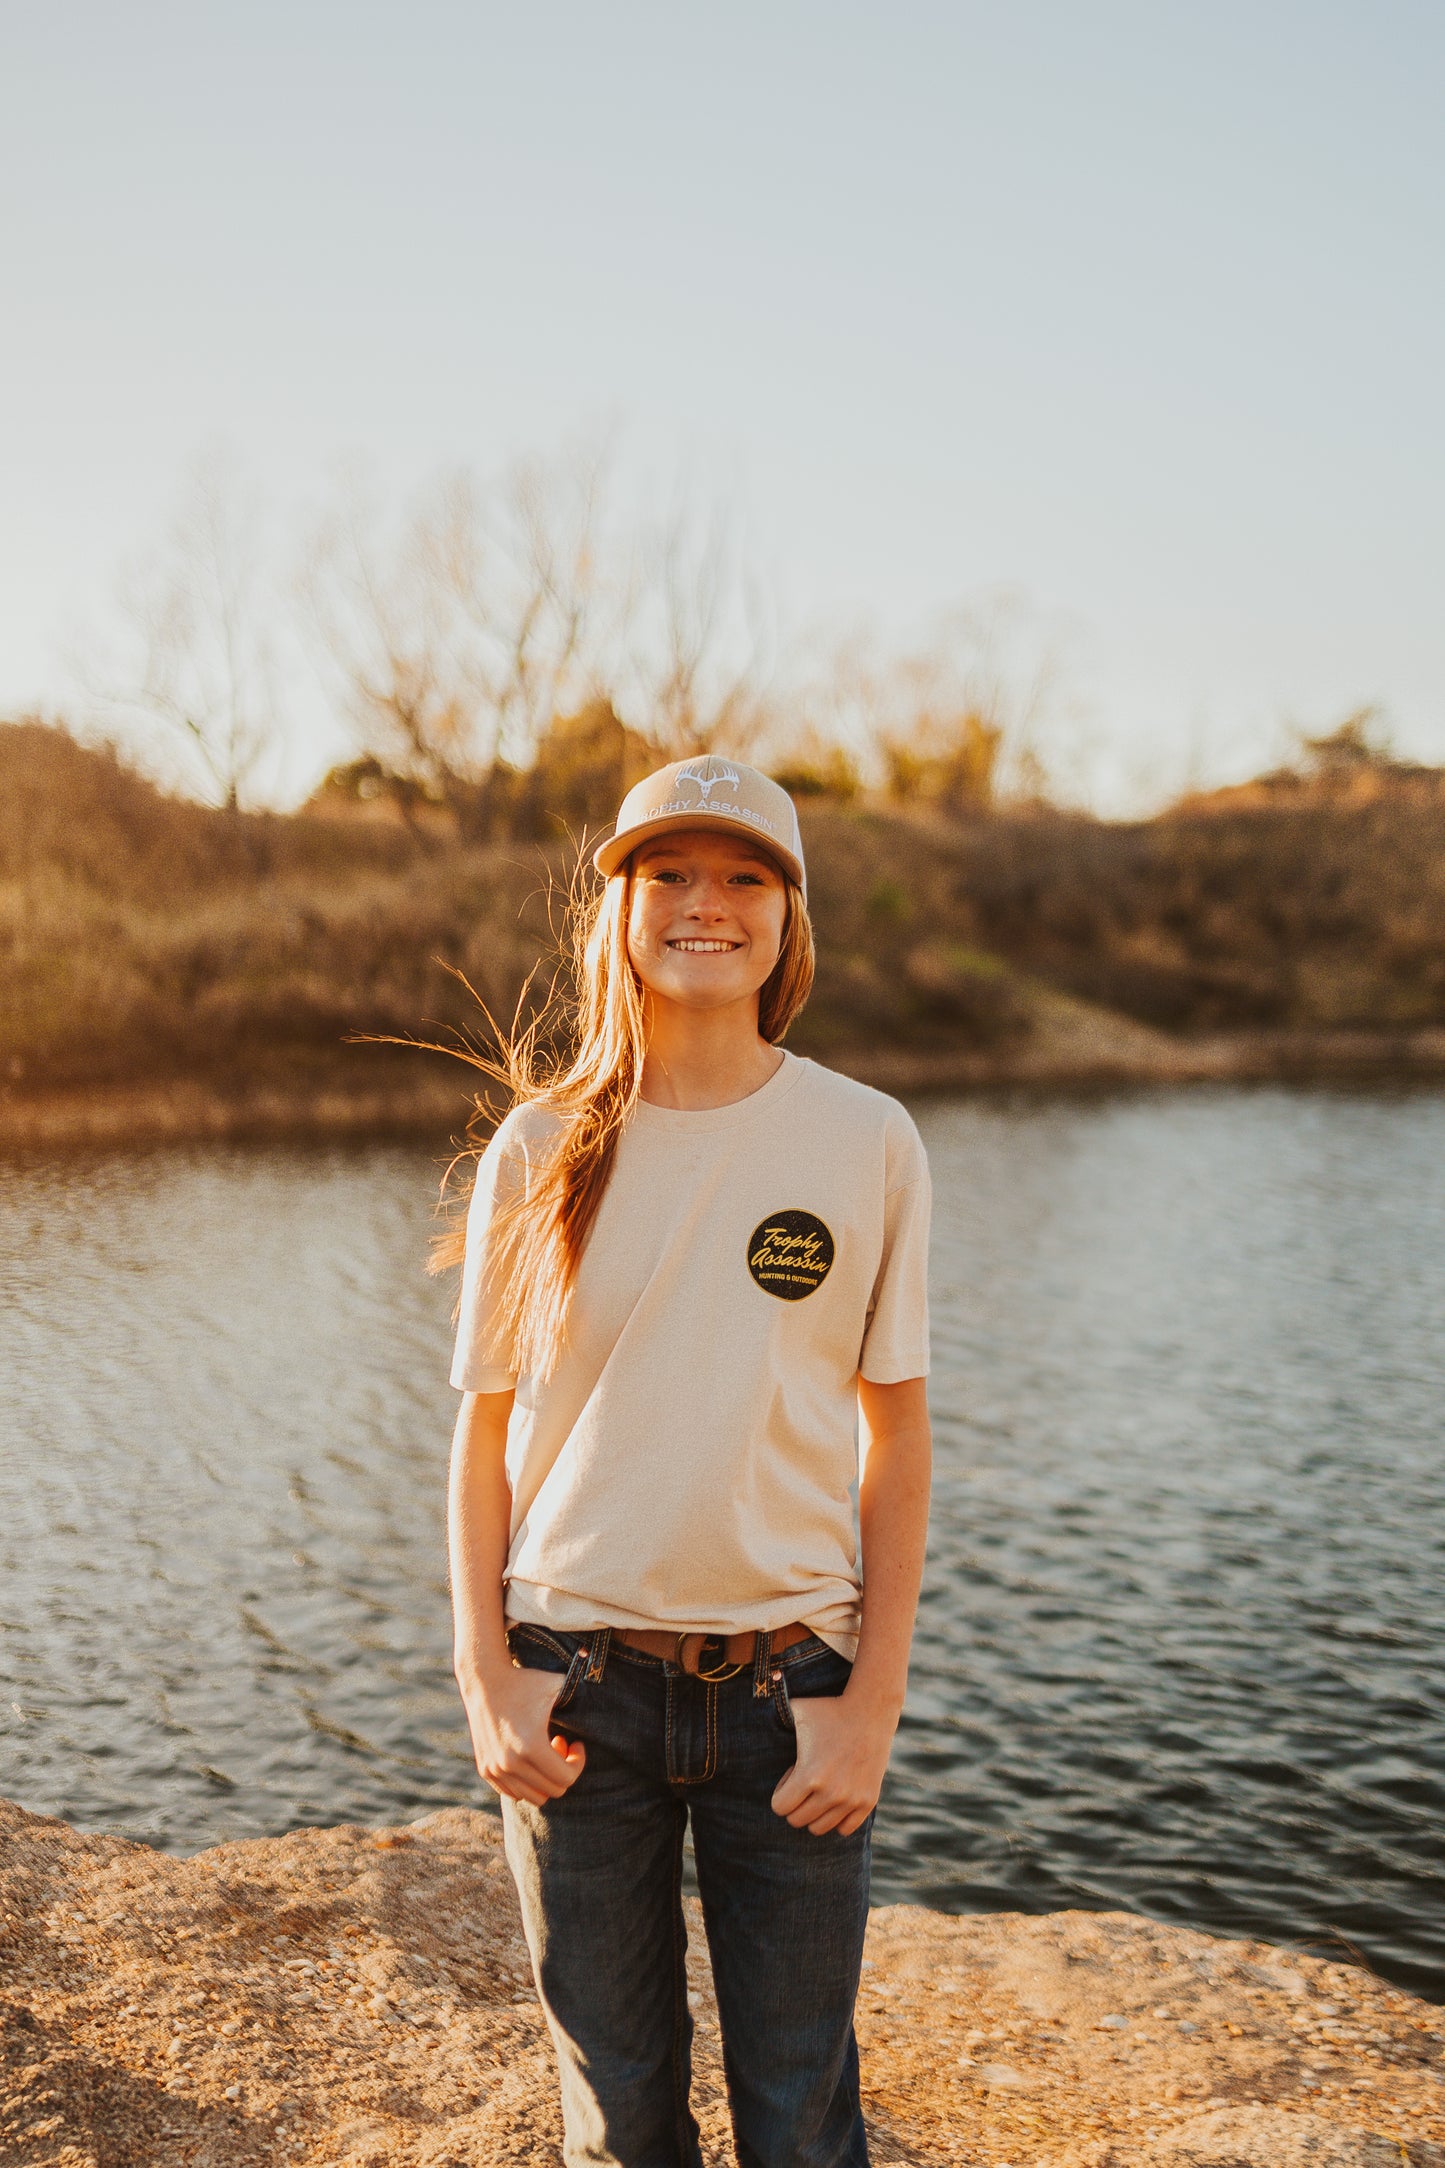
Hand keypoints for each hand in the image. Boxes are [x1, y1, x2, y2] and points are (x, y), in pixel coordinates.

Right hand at [457, 1661, 585, 1806]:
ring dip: (545, 1778)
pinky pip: (514, 1793)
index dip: (578, 1763)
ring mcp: (495, 1769)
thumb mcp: (558, 1684)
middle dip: (563, 1770)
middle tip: (561, 1743)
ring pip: (534, 1797)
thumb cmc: (526, 1681)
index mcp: (531, 1746)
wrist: (484, 1679)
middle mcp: (510, 1763)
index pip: (566, 1779)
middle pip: (553, 1791)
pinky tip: (529, 1757)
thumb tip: (610, 1701)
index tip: (577, 1743)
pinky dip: (528, 1782)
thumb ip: (584, 1694)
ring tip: (546, 1752)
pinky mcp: (486, 1770)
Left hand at [770, 1687, 895, 1835]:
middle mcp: (831, 1793)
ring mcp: (851, 1800)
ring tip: (821, 1786)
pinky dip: (836, 1818)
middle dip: (796, 1802)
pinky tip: (837, 1796)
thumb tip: (751, 1706)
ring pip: (819, 1828)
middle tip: (806, 1779)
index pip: (780, 1808)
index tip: (792, 1774)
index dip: (781, 1791)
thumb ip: (771, 1713)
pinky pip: (844, 1829)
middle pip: (797, 1821)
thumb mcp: (796, 1709)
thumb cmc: (828, 1709)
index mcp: (809, 1775)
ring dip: (814, 1812)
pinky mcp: (868, 1801)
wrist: (870, 1710)